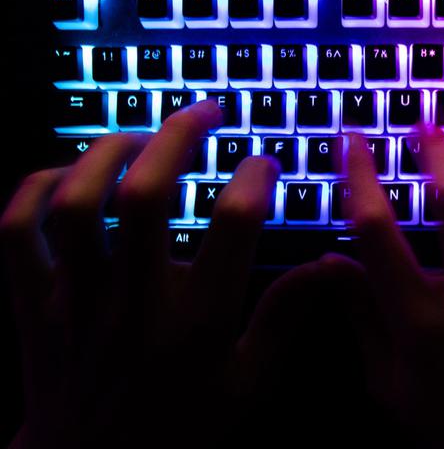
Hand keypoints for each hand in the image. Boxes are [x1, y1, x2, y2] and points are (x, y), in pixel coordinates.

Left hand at [1, 100, 359, 448]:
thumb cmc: (177, 429)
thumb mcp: (247, 384)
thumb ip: (285, 319)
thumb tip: (329, 265)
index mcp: (196, 322)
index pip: (231, 226)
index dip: (253, 178)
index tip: (264, 164)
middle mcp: (134, 302)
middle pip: (146, 196)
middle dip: (179, 137)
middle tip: (206, 110)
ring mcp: (75, 300)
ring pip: (77, 204)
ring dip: (108, 152)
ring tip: (141, 134)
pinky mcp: (33, 303)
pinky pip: (17, 232)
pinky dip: (36, 188)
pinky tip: (70, 172)